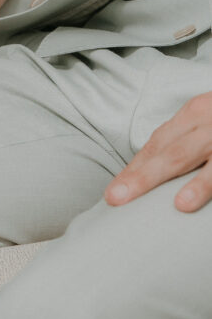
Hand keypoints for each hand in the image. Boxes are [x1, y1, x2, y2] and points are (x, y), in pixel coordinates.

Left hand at [105, 92, 211, 211]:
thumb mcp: (202, 120)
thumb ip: (181, 140)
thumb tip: (147, 169)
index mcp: (194, 113)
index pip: (159, 143)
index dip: (136, 168)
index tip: (115, 192)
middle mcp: (211, 120)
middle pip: (176, 151)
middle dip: (146, 176)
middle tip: (119, 198)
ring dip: (201, 184)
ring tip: (180, 205)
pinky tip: (202, 197)